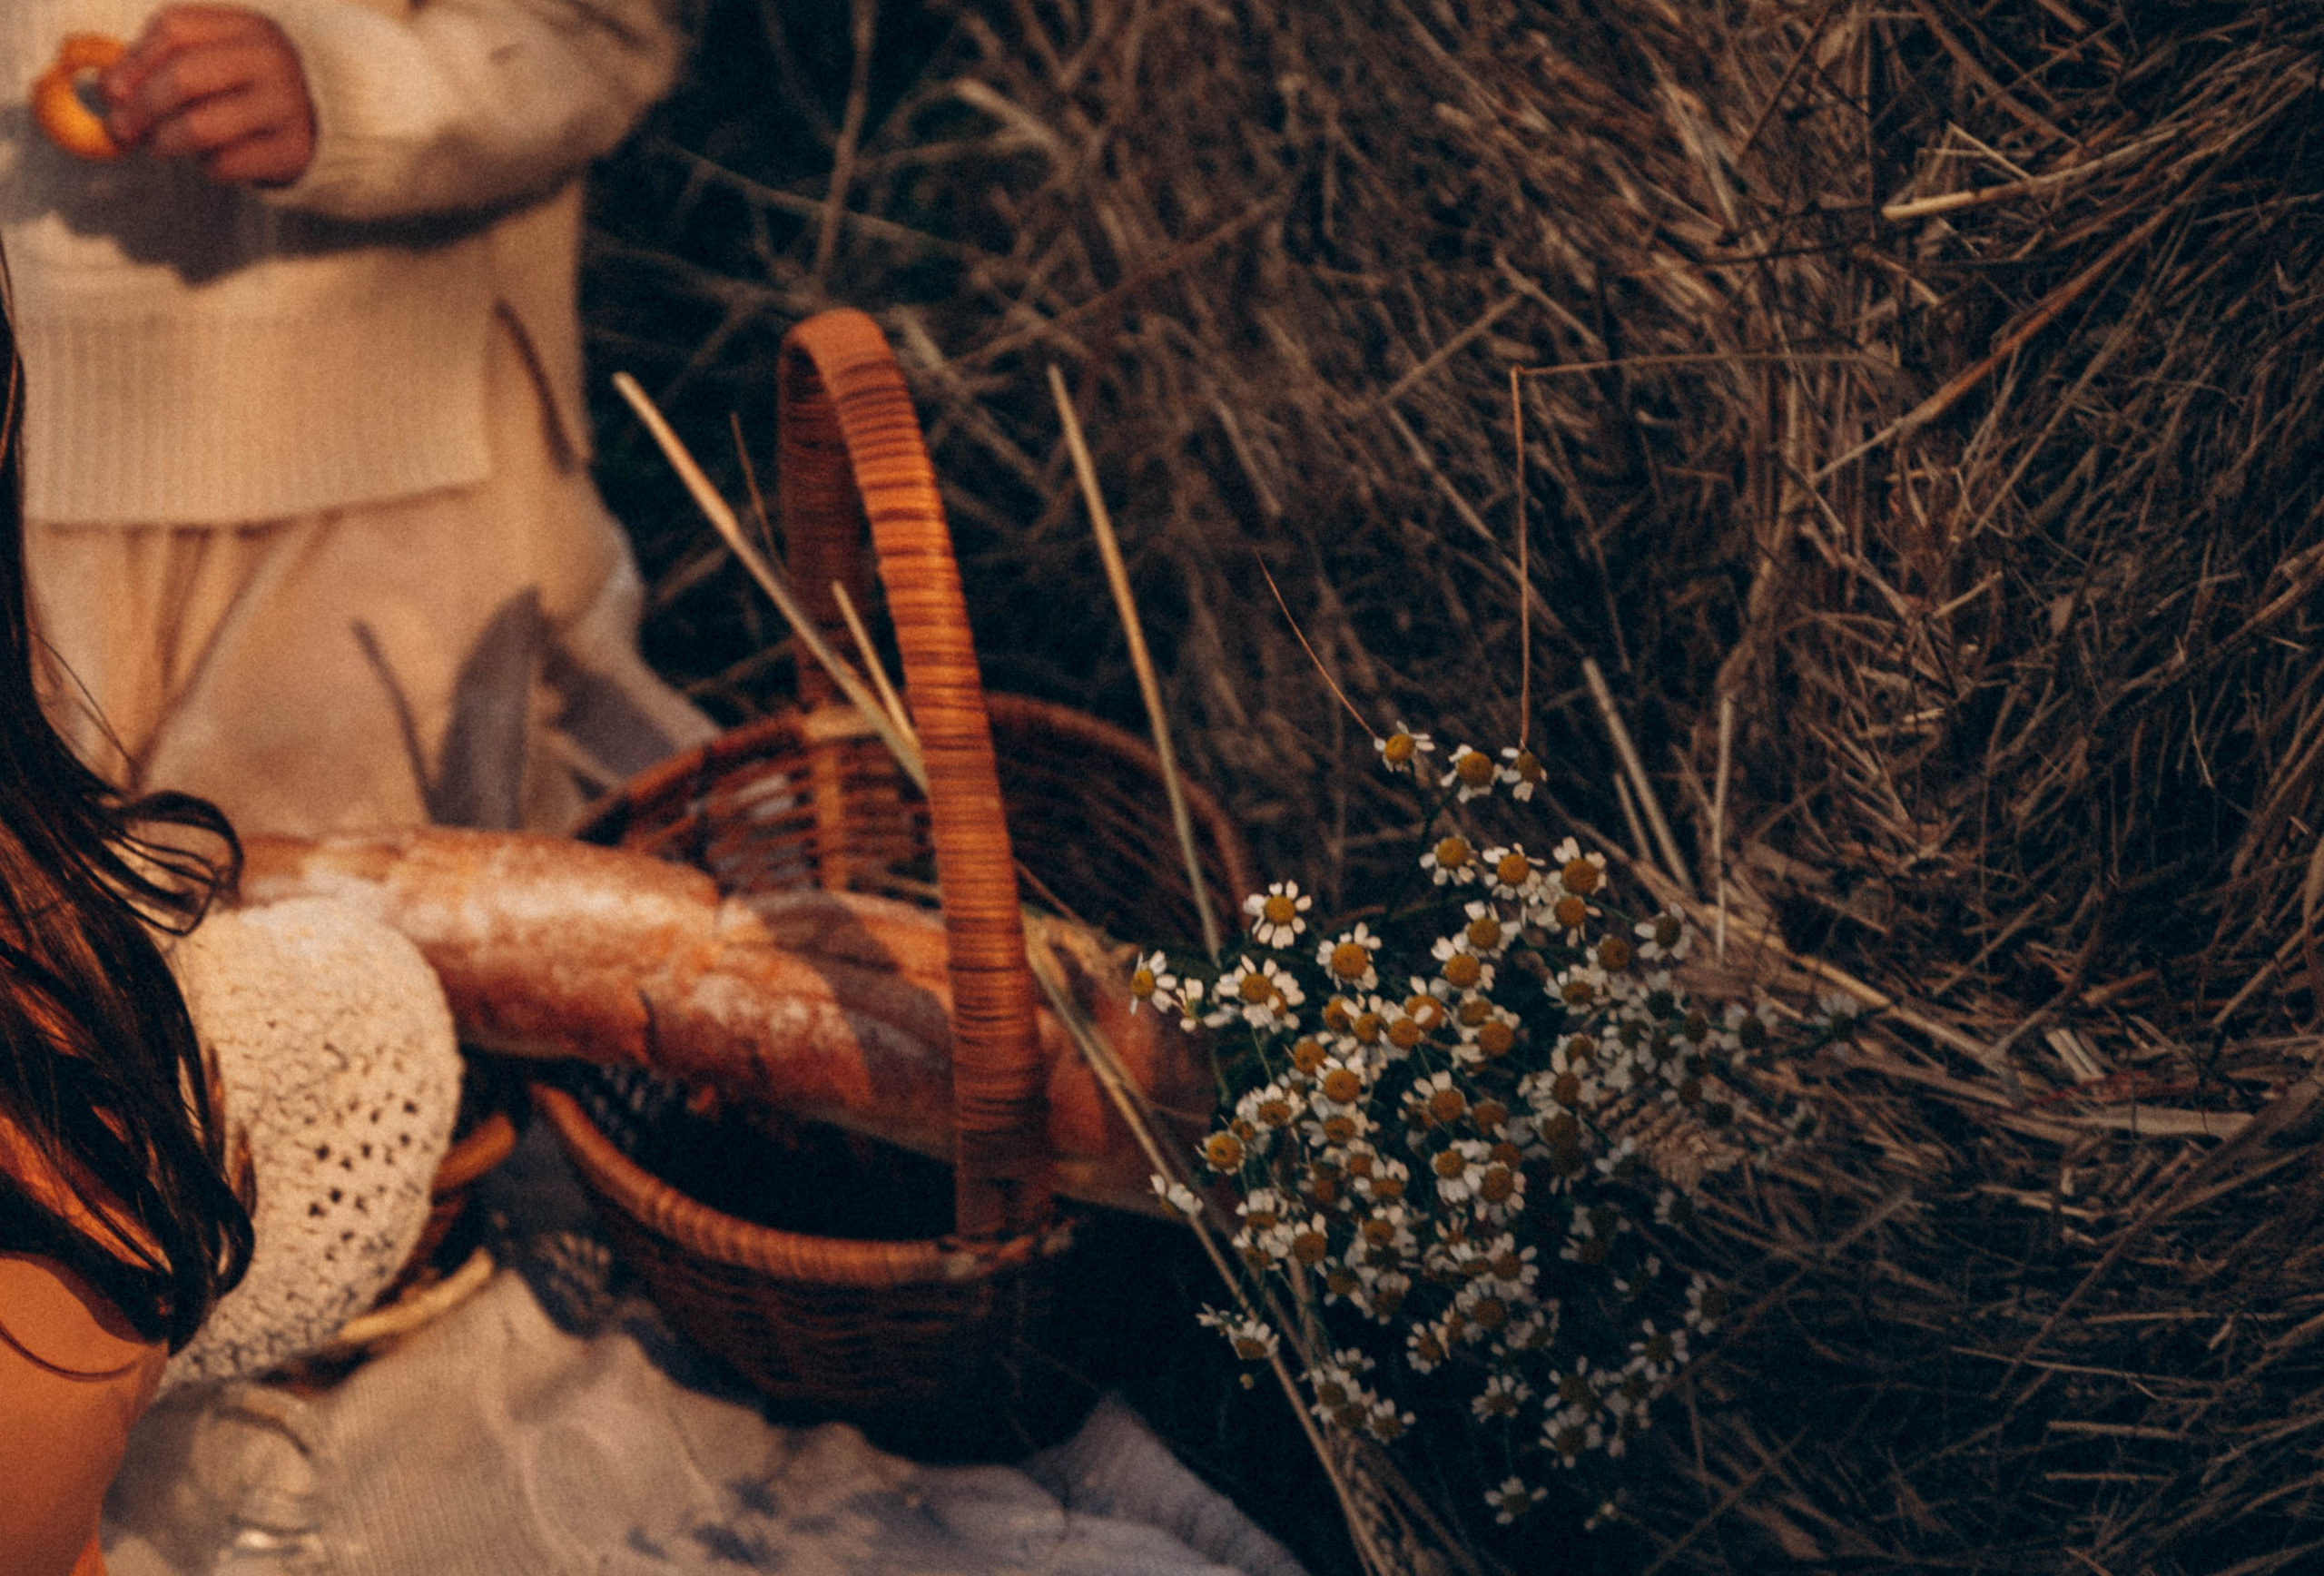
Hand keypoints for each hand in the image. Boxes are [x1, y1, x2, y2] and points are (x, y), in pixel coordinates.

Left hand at [102, 6, 315, 186]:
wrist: (324, 123)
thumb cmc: (248, 90)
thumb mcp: (216, 59)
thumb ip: (163, 64)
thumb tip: (107, 90)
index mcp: (246, 27)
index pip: (175, 28)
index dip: (134, 60)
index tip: (111, 91)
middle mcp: (270, 60)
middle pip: (185, 76)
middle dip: (142, 106)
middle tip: (121, 129)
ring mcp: (286, 105)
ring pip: (202, 126)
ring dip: (166, 142)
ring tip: (159, 147)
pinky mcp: (292, 150)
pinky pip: (227, 163)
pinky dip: (206, 167)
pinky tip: (208, 160)